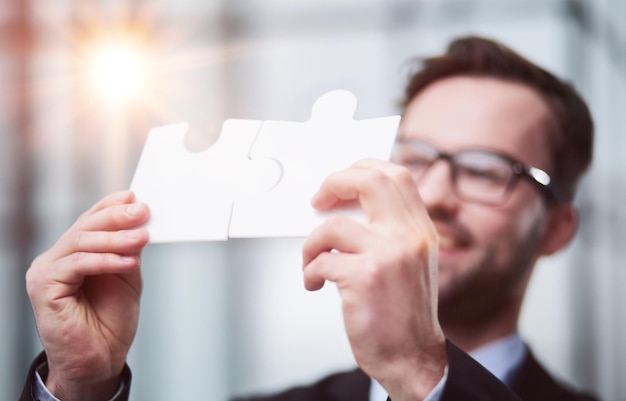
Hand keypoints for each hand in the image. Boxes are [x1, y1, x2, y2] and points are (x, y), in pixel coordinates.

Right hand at [26, 190, 149, 400]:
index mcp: (74, 254)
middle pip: (84, 228)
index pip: (89, 221)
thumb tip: (139, 222)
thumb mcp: (126, 276)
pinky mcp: (43, 287)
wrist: (100, 360)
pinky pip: (76, 264)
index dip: (110, 206)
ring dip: (115, 238)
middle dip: (116, 217)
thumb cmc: (109, 322)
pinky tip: (128, 261)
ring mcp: (46, 272)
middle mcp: (56, 259)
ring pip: (80, 242)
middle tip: (142, 211)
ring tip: (142, 237)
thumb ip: (127, 249)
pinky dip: (105, 260)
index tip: (134, 197)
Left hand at [302, 159, 445, 400]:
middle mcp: (408, 237)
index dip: (362, 170)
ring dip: (311, 245)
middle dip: (335, 182)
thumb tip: (343, 208)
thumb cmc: (406, 315)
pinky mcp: (365, 278)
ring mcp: (388, 255)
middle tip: (318, 199)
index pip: (396, 176)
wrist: (413, 358)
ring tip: (312, 261)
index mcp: (420, 230)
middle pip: (370, 180)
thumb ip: (389, 231)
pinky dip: (309, 272)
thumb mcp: (411, 262)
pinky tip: (315, 284)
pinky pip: (321, 262)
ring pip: (333, 226)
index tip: (340, 184)